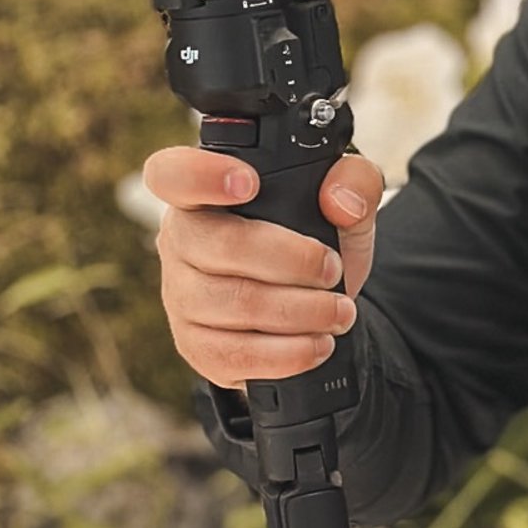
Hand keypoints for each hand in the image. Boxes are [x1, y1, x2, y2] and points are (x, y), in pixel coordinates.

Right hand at [143, 144, 383, 388]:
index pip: (173, 174)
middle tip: (333, 270)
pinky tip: (317, 343)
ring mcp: (180, 295)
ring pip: (235, 303)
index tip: (250, 184)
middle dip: (292, 261)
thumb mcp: (345, 203)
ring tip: (339, 311)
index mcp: (203, 193)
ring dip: (300, 311)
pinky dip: (287, 353)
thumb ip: (354, 180)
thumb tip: (340, 200)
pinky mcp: (195, 344)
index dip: (202, 175)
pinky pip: (235, 353)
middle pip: (223, 245)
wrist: (313, 306)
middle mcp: (181, 240)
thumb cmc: (313, 242)